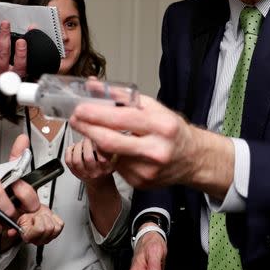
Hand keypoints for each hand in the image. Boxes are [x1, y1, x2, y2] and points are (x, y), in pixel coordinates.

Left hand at [0, 134, 40, 248]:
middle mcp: (20, 217)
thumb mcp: (13, 176)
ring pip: (2, 223)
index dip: (24, 192)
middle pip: (15, 211)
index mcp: (28, 204)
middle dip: (1, 195)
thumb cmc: (10, 199)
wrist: (1, 226)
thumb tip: (22, 139)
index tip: (16, 182)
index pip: (31, 199)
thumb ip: (17, 158)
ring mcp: (7, 228)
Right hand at [16, 205, 64, 245]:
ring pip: (55, 227)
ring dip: (49, 219)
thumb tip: (11, 233)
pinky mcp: (56, 233)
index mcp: (28, 237)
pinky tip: (49, 219)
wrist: (33, 213)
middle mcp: (38, 240)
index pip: (40, 230)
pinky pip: (60, 225)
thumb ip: (14, 226)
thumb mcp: (19, 219)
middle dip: (43, 218)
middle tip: (38, 217)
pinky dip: (55, 219)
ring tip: (43, 218)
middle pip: (49, 228)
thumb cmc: (27, 216)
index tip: (34, 218)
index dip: (38, 220)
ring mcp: (48, 238)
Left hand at [64, 137, 114, 185]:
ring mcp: (83, 173)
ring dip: (78, 147)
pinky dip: (69, 151)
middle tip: (88, 138)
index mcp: (106, 169)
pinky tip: (73, 147)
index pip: (103, 159)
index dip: (99, 147)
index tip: (97, 138)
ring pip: (76, 160)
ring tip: (81, 142)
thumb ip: (111, 149)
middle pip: (88, 158)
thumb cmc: (105, 168)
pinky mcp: (74, 172)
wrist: (99, 182)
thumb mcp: (114, 159)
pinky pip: (68, 161)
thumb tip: (106, 136)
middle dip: (87, 144)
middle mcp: (94, 172)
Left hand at [70, 94, 233, 197]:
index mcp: (162, 126)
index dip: (95, 114)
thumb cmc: (173, 131)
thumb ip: (122, 98)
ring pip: (110, 154)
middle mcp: (155, 150)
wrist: (193, 158)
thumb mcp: (154, 108)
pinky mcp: (140, 182)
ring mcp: (147, 170)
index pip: (121, 119)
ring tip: (110, 134)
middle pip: (109, 142)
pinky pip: (116, 166)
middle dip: (87, 129)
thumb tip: (95, 87)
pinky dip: (114, 156)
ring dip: (102, 143)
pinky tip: (126, 151)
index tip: (80, 109)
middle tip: (75, 120)